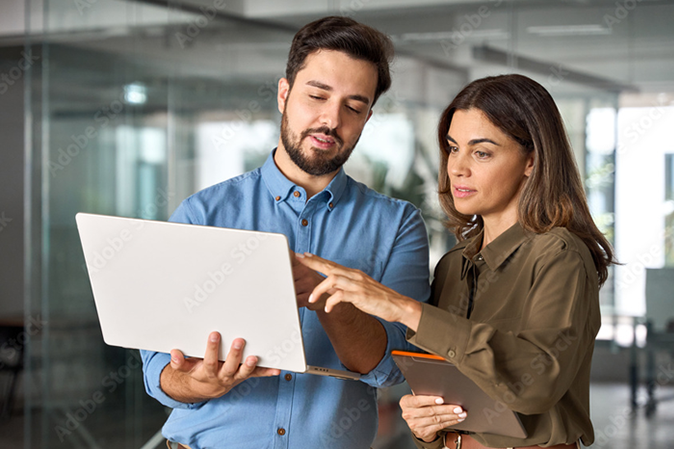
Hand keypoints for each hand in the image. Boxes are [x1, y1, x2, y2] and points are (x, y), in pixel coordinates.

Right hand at [166, 332, 279, 399]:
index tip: (214, 334)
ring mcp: (236, 376)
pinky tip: (277, 369)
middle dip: (234, 354)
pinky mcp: (245, 376)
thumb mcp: (187, 368)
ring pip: (244, 372)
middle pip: (229, 366)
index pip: (209, 360)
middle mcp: (223, 375)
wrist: (208, 387)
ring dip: (250, 365)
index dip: (211, 348)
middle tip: (239, 340)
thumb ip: (180, 362)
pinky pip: (257, 375)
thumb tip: (174, 353)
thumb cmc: (199, 371)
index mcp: (208, 372)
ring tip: (255, 357)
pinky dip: (267, 372)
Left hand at [296, 253, 421, 328]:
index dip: (317, 259)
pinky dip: (332, 301)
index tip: (304, 255)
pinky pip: (342, 295)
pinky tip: (328, 308)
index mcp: (353, 274)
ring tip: (311, 298)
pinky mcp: (361, 296)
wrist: (398, 305)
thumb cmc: (378, 299)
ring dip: (319, 288)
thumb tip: (329, 288)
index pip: (332, 264)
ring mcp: (358, 285)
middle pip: (330, 266)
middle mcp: (354, 276)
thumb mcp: (359, 290)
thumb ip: (344, 287)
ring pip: (333, 279)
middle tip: (298, 259)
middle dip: (313, 263)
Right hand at [399, 394, 466, 442]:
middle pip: (430, 411)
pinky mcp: (423, 432)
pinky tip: (456, 419)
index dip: (430, 400)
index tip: (441, 399)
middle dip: (446, 409)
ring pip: (436, 419)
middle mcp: (408, 414)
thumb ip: (423, 393)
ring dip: (451, 416)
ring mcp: (415, 424)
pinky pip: (439, 426)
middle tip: (458, 407)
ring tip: (461, 413)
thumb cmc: (418, 405)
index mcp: (406, 402)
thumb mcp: (416, 398)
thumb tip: (438, 387)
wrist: (415, 422)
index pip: (417, 401)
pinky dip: (450, 422)